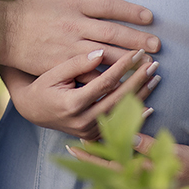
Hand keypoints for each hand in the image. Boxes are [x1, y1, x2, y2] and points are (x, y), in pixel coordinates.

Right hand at [1, 0, 159, 74]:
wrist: (5, 32)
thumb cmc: (33, 7)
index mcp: (75, 4)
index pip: (109, 5)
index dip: (131, 10)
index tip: (150, 17)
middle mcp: (74, 25)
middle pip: (111, 33)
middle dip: (137, 40)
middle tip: (157, 45)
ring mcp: (68, 47)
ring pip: (104, 55)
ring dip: (128, 60)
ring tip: (147, 64)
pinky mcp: (62, 65)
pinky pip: (88, 74)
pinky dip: (106, 78)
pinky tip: (122, 83)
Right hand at [7, 49, 160, 138]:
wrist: (33, 111)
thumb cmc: (43, 86)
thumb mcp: (54, 71)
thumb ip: (77, 63)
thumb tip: (101, 52)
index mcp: (73, 104)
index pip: (105, 83)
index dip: (123, 67)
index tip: (137, 53)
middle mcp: (83, 121)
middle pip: (118, 99)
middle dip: (137, 80)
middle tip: (153, 64)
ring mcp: (89, 132)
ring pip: (121, 113)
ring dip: (141, 95)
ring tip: (155, 78)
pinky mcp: (93, 136)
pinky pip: (118, 125)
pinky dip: (134, 115)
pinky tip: (149, 104)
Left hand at [68, 132, 188, 188]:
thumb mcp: (173, 153)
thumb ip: (148, 147)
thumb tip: (125, 137)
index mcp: (145, 179)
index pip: (111, 168)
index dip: (93, 156)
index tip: (75, 144)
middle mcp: (143, 185)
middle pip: (109, 172)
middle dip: (89, 160)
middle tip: (70, 146)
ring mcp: (148, 184)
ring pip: (117, 172)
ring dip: (101, 160)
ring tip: (83, 147)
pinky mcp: (154, 181)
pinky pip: (130, 172)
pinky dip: (117, 161)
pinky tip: (108, 153)